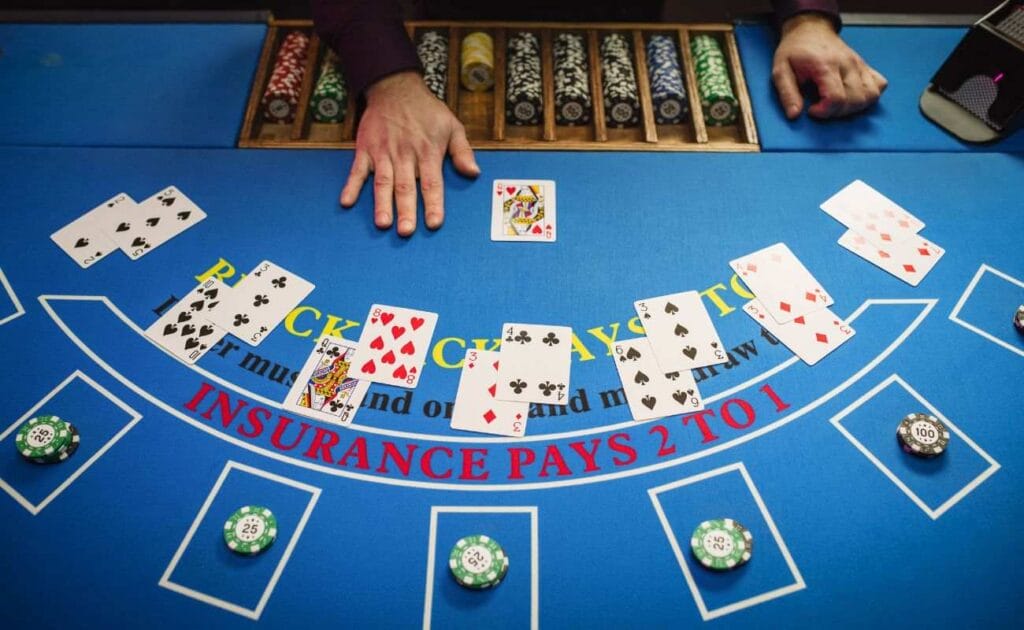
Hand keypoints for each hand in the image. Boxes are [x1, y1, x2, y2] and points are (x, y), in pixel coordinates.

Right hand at [341, 71, 479, 235]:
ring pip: (382, 182)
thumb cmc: (426, 111)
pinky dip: (351, 186)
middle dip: (405, 210)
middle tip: (406, 232)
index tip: (433, 223)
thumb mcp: (452, 126)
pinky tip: (346, 202)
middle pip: (406, 187)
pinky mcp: (365, 149)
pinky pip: (357, 170)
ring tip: (383, 223)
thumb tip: (474, 173)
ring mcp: (383, 152)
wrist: (395, 87)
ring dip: (381, 203)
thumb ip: (462, 152)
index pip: (431, 183)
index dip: (432, 204)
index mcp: (427, 152)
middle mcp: (404, 154)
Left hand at [772, 14, 887, 119]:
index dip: (824, 111)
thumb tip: (795, 115)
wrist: (810, 30)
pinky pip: (880, 85)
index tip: (812, 110)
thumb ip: (787, 94)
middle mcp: (847, 64)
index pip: (836, 98)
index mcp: (825, 65)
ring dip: (854, 108)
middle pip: (855, 100)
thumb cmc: (795, 51)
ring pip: (871, 95)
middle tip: (821, 107)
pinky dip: (869, 96)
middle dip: (837, 112)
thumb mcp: (780, 70)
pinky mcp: (865, 66)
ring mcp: (859, 64)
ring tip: (836, 105)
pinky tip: (852, 97)